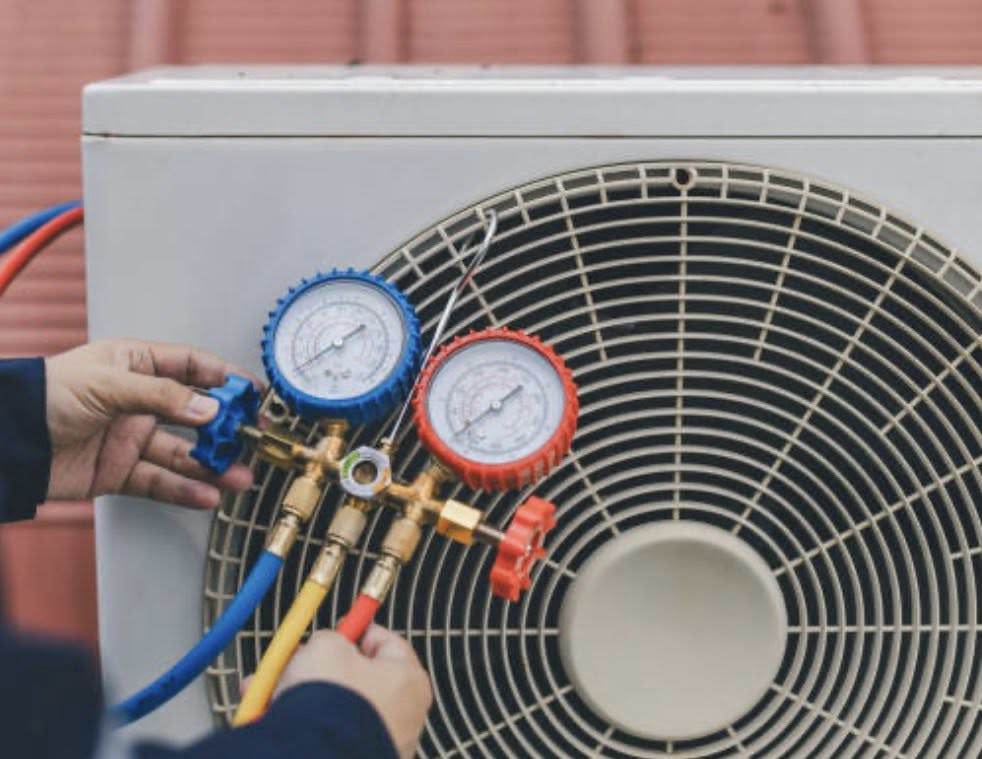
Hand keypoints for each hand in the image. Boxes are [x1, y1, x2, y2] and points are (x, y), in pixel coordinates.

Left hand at [44, 339, 258, 508]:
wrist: (7, 439)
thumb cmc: (45, 395)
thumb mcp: (109, 383)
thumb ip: (163, 396)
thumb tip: (208, 410)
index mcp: (136, 366)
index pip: (191, 367)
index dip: (224, 377)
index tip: (252, 391)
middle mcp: (139, 402)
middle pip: (194, 415)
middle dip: (226, 428)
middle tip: (252, 437)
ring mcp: (131, 438)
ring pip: (183, 453)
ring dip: (213, 466)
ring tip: (239, 475)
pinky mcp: (121, 471)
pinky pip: (160, 482)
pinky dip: (185, 490)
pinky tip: (207, 494)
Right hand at [271, 626, 431, 758]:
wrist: (313, 756)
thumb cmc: (331, 703)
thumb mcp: (326, 647)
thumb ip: (331, 639)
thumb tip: (325, 645)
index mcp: (410, 680)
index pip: (387, 643)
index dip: (358, 630)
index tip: (340, 627)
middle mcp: (405, 715)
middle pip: (361, 677)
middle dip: (326, 667)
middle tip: (302, 659)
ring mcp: (384, 742)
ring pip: (341, 708)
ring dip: (310, 696)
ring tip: (279, 691)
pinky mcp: (357, 758)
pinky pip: (331, 733)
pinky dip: (310, 725)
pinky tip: (280, 717)